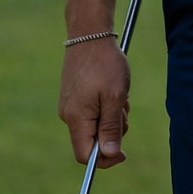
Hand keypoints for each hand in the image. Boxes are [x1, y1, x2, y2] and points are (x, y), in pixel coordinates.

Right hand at [58, 37, 130, 167]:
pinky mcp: (73, 96)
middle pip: (92, 141)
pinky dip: (106, 105)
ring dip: (112, 116)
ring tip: (119, 93)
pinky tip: (112, 87)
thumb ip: (111, 127)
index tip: (124, 153)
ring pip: (95, 125)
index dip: (105, 159)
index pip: (85, 155)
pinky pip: (92, 111)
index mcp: (76, 119)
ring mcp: (70, 104)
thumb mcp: (115, 97)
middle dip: (113, 131)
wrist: (89, 33)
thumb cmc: (105, 64)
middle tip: (124, 109)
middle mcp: (68, 115)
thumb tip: (110, 155)